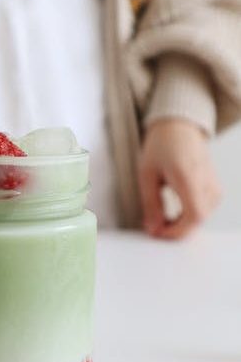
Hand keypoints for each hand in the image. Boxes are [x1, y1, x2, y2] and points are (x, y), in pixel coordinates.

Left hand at [139, 119, 220, 238]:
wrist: (179, 128)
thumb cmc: (162, 146)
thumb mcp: (147, 175)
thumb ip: (151, 204)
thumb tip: (153, 229)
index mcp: (189, 177)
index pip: (194, 216)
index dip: (177, 231)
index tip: (158, 233)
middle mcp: (207, 183)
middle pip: (198, 220)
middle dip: (175, 230)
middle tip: (155, 226)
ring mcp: (214, 186)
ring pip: (201, 218)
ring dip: (181, 224)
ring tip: (161, 217)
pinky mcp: (214, 189)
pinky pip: (204, 210)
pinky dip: (188, 217)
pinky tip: (173, 213)